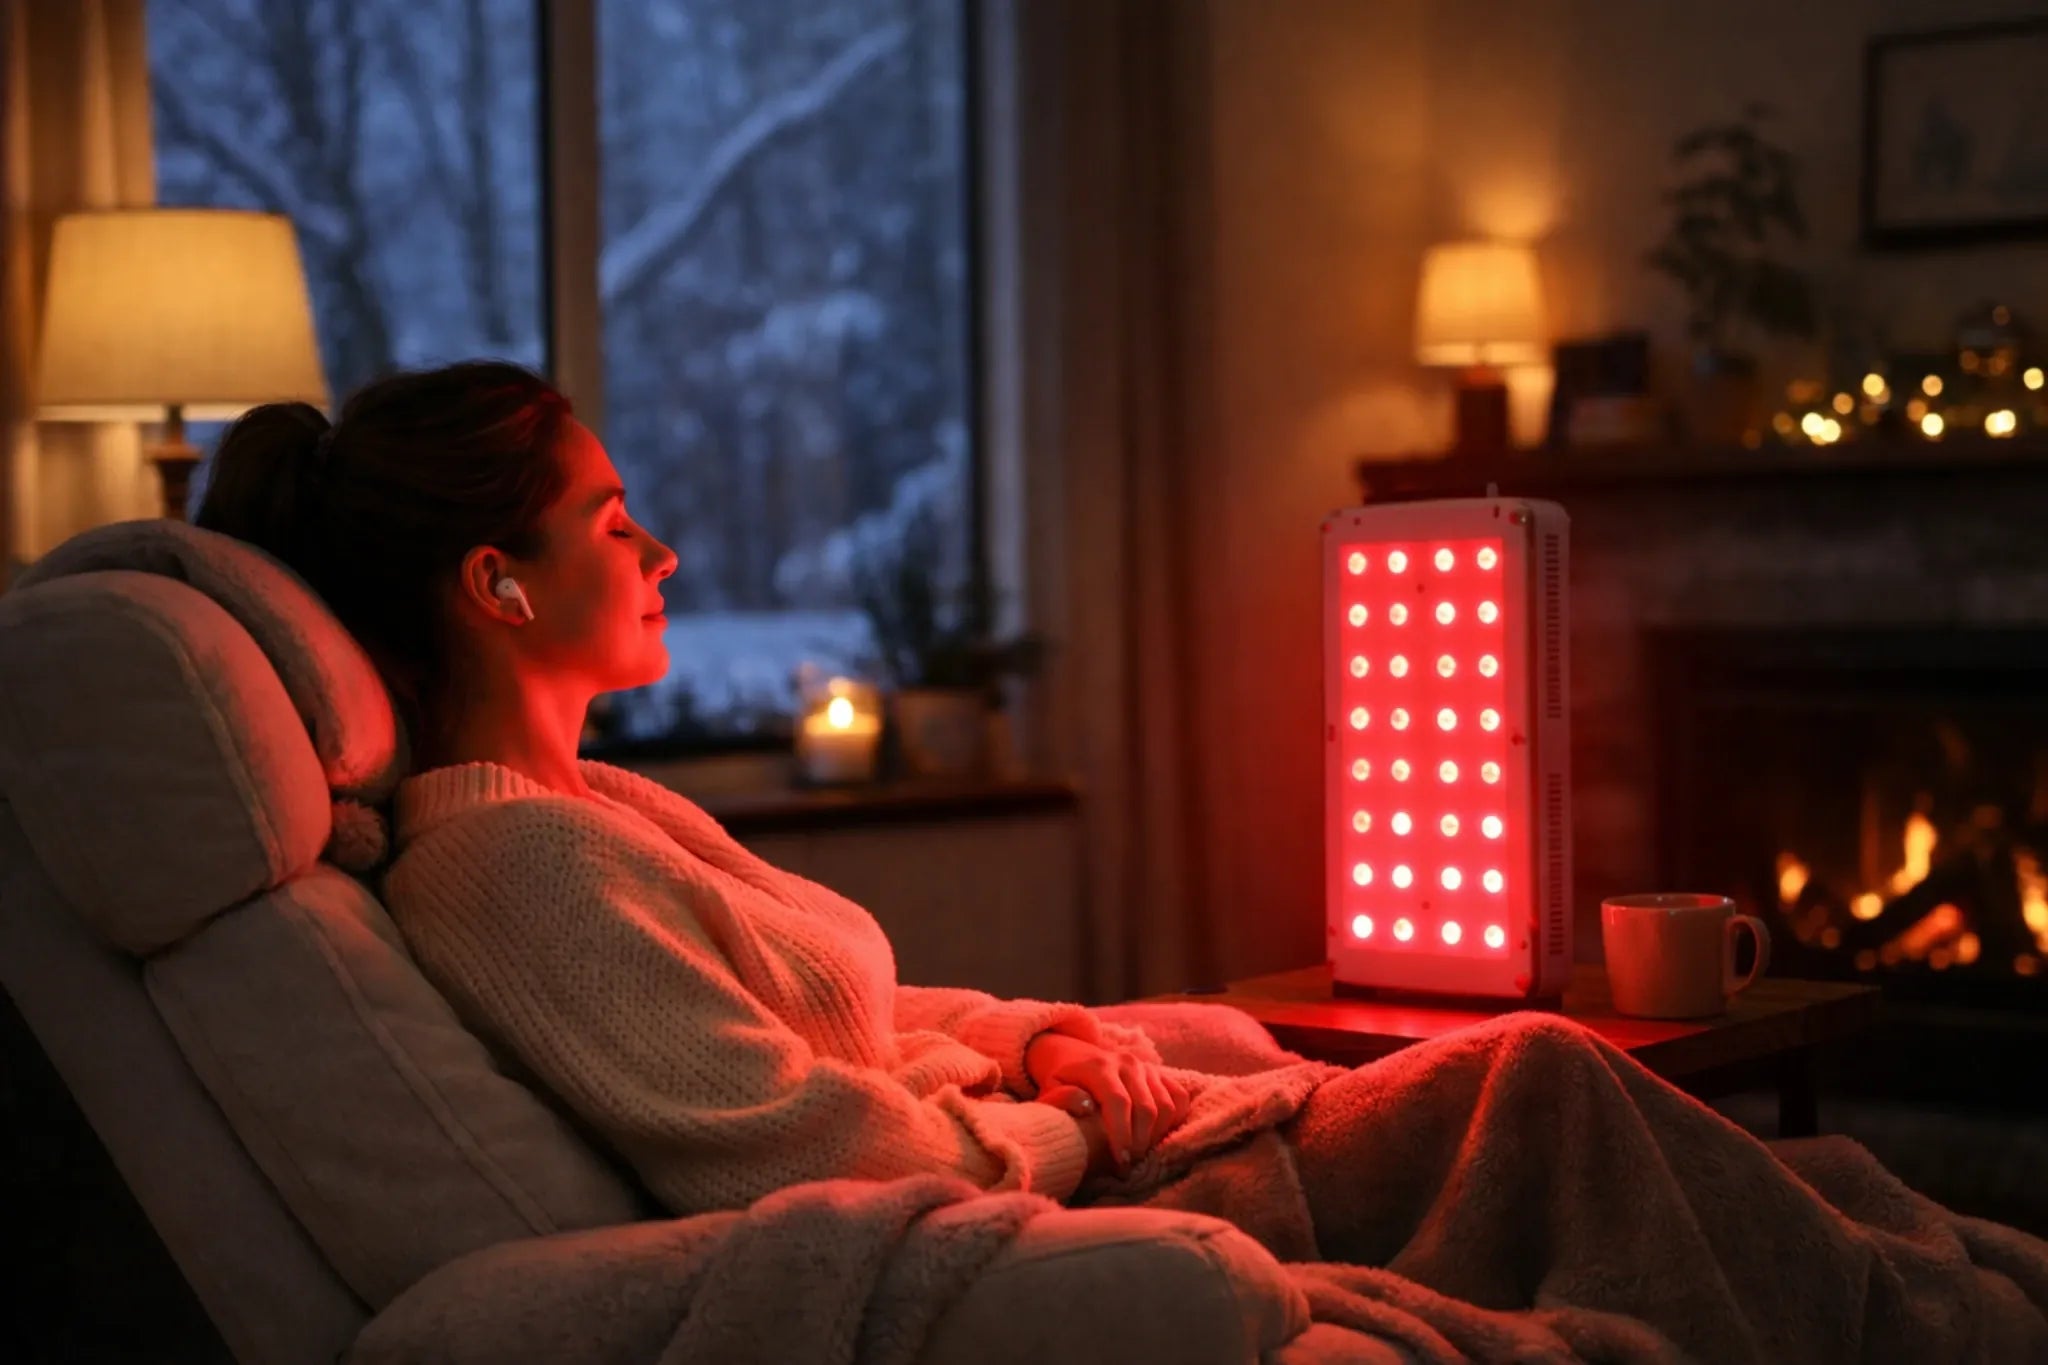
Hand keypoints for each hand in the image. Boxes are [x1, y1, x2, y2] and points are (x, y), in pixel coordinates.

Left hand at [1026, 1034, 1193, 1171]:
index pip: (1118, 1102)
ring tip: (1138, 1154)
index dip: (1122, 1135)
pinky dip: (1173, 1121)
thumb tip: (1085, 1108)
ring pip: (1166, 1105)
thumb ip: (1058, 1100)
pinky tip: (1154, 1136)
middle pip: (1146, 1108)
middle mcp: (1127, 1063)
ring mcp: (1146, 1067)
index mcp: (1099, 1066)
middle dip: (1140, 1143)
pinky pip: (1179, 1098)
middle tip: (1127, 1167)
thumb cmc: (1061, 1083)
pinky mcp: (1160, 1073)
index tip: (1120, 1164)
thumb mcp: (1049, 1090)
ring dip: (1156, 1136)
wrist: (1075, 1057)